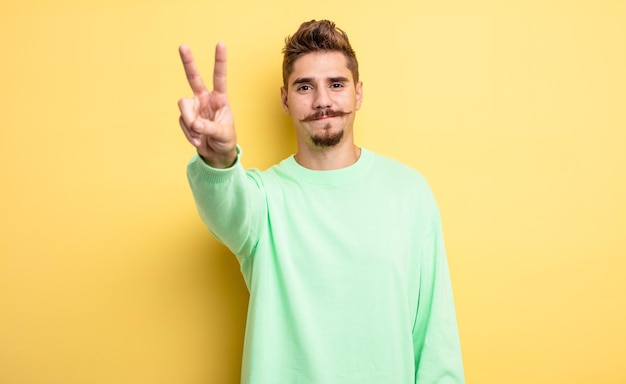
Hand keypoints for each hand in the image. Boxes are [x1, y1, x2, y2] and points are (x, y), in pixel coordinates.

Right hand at [178, 43, 236, 167]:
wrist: (216, 153)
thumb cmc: (225, 140)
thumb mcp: (222, 134)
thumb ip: (209, 128)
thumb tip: (195, 124)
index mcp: (220, 98)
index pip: (219, 77)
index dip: (220, 61)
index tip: (221, 44)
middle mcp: (205, 99)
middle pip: (193, 77)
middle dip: (188, 62)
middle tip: (182, 46)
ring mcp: (194, 107)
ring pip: (184, 106)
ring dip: (190, 123)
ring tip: (199, 136)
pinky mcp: (186, 118)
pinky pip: (183, 122)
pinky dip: (189, 134)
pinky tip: (198, 140)